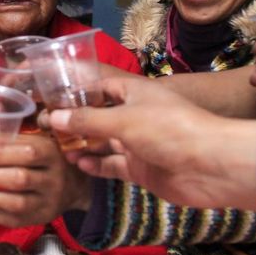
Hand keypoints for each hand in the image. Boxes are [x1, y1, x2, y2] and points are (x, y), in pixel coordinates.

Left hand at [0, 133, 91, 226]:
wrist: (75, 186)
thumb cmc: (46, 158)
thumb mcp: (35, 142)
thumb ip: (8, 138)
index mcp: (52, 153)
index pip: (26, 153)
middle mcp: (54, 179)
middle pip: (19, 179)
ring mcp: (48, 202)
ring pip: (16, 202)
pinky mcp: (39, 219)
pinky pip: (12, 220)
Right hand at [48, 77, 255, 211]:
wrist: (209, 165)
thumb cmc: (168, 129)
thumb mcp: (123, 120)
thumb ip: (87, 120)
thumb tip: (53, 118)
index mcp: (134, 93)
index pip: (101, 87)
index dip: (77, 91)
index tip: (51, 98)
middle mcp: (135, 115)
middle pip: (100, 116)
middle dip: (75, 121)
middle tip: (46, 127)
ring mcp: (138, 143)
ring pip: (104, 142)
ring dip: (83, 144)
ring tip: (58, 148)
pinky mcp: (141, 167)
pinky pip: (113, 164)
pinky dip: (97, 165)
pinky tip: (79, 164)